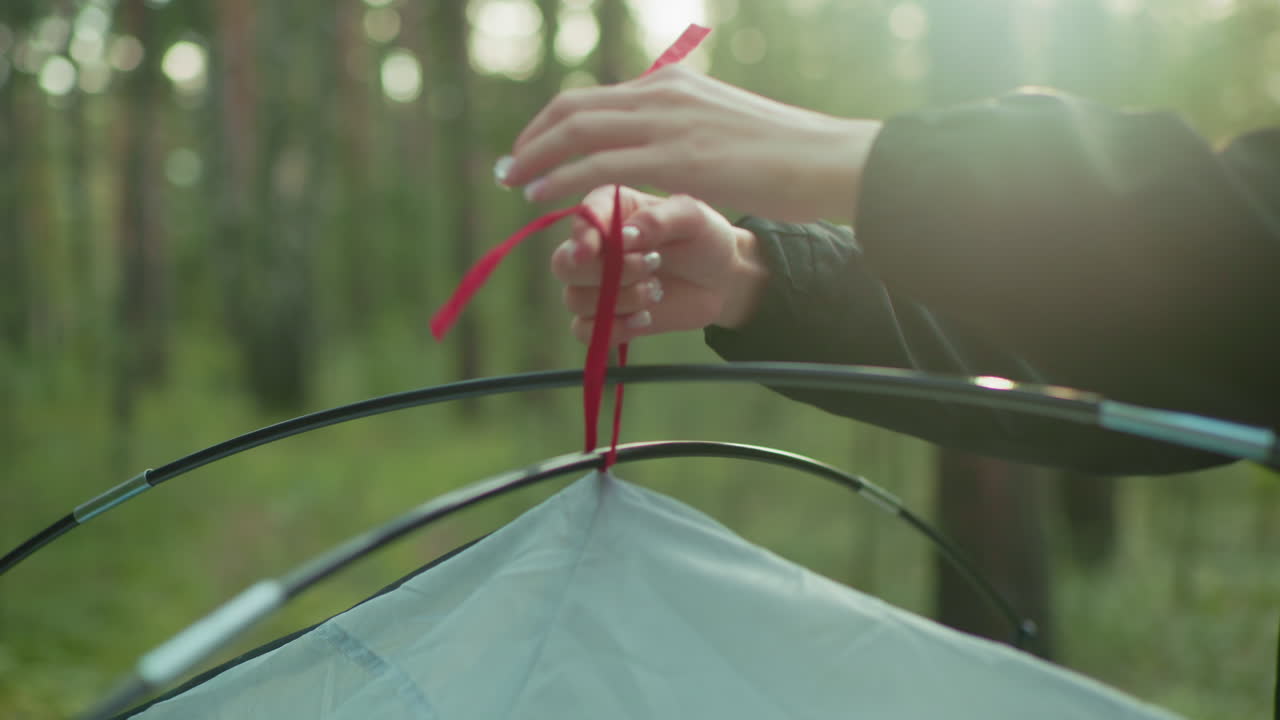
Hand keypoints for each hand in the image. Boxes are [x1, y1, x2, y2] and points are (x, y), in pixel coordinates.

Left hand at [499, 65, 881, 222]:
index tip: (533, 148)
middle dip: (533, 138)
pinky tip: (540, 197)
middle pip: (574, 108)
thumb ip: (686, 132)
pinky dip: (560, 179)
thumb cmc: (784, 156)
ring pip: (578, 133)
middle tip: (509, 166)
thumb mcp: (724, 129)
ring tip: (513, 183)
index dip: (555, 123)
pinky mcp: (675, 158)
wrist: (825, 160)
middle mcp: (663, 93)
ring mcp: (668, 122)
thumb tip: (661, 150)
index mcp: (673, 84)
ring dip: (536, 158)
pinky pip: (599, 167)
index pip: (596, 98)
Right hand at [554, 186, 768, 344]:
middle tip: (650, 266)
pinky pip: (584, 331)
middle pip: (564, 264)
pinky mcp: (604, 316)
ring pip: (575, 299)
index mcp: (609, 209)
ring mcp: (595, 284)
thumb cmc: (704, 238)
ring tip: (656, 291)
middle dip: (604, 272)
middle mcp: (594, 246)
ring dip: (619, 300)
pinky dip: (612, 329)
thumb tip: (626, 236)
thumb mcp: (693, 218)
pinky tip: (643, 319)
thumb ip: (659, 220)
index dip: (582, 237)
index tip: (595, 250)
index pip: (581, 220)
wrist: (720, 280)